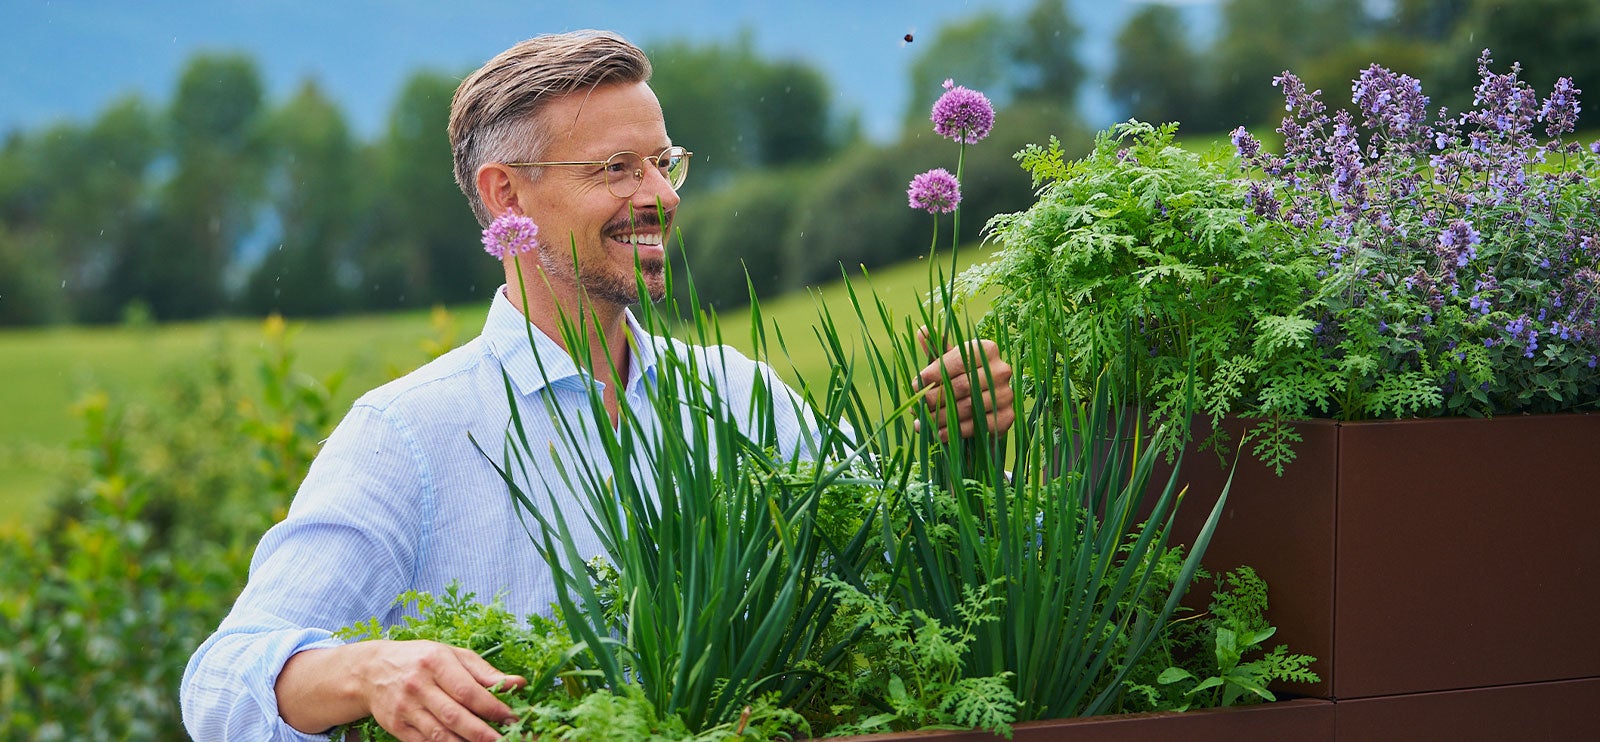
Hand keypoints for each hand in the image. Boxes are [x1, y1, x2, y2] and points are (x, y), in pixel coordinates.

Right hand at [277, 639, 525, 741]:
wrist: (371, 671)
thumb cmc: (421, 659)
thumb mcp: (452, 655)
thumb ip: (484, 671)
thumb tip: (518, 684)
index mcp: (435, 662)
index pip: (468, 690)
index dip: (493, 707)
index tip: (512, 718)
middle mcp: (418, 685)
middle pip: (455, 716)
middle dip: (483, 733)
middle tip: (505, 740)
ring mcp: (405, 708)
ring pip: (440, 735)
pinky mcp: (396, 727)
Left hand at [912, 326, 1015, 439]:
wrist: (987, 405)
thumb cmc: (963, 377)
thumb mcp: (950, 362)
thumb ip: (937, 349)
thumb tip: (921, 331)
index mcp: (986, 349)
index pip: (957, 361)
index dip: (934, 373)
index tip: (916, 383)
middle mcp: (1001, 369)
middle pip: (961, 386)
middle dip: (934, 397)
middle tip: (916, 404)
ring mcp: (1007, 394)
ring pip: (967, 407)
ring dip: (940, 417)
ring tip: (922, 422)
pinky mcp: (1007, 416)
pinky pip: (977, 425)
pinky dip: (955, 431)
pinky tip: (938, 433)